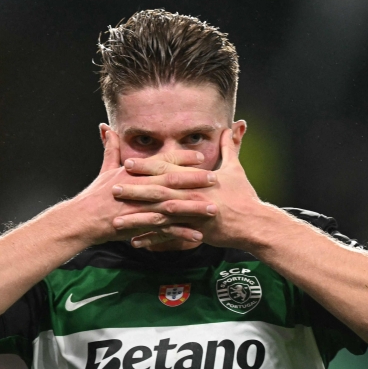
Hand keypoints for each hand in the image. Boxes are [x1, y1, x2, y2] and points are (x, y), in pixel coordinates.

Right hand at [69, 130, 217, 245]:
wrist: (83, 220)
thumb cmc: (95, 195)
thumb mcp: (105, 170)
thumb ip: (111, 149)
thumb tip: (106, 128)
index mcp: (135, 172)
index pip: (162, 161)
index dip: (182, 158)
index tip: (200, 156)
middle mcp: (140, 187)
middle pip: (173, 181)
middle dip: (195, 180)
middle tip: (215, 179)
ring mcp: (142, 207)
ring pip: (173, 206)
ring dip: (194, 208)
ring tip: (213, 209)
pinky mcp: (141, 226)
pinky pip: (165, 230)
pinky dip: (181, 233)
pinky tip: (198, 236)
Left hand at [111, 129, 266, 248]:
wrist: (253, 223)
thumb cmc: (244, 196)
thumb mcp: (236, 168)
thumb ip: (230, 147)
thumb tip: (235, 126)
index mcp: (196, 179)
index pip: (167, 169)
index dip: (146, 166)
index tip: (128, 163)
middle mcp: (191, 195)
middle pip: (157, 191)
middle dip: (134, 189)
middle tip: (113, 188)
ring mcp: (192, 215)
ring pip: (159, 216)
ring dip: (137, 218)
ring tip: (116, 220)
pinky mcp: (194, 232)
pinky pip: (169, 237)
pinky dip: (152, 240)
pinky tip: (135, 242)